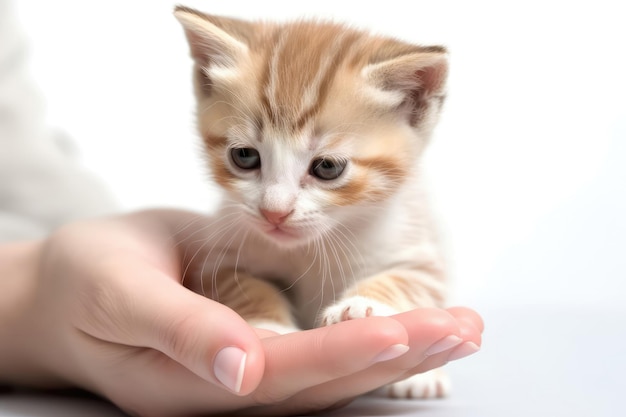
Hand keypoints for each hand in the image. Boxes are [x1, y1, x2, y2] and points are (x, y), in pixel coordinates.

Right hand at [0, 209, 481, 415]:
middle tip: (465, 328)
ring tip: (457, 327)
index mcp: (194, 382)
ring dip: (395, 348)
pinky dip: (362, 340)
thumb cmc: (84, 284)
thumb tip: (242, 369)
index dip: (348, 355)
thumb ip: (179, 332)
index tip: (409, 332)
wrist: (65, 290)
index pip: (286, 374)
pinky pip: (313, 353)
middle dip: (397, 353)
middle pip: (323, 381)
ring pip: (329, 371)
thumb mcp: (119, 296)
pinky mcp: (250, 348)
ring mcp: (243, 373)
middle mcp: (229, 387)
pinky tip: (402, 329)